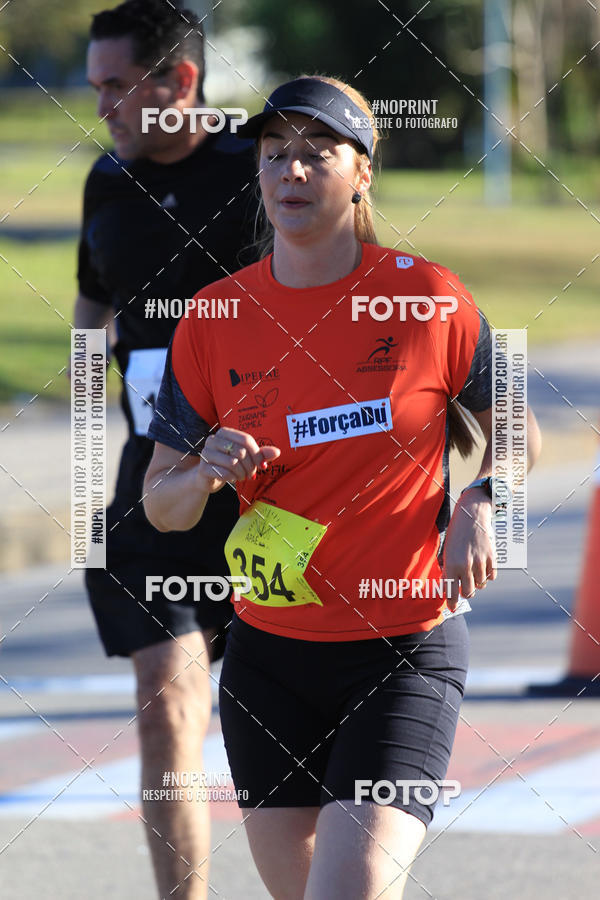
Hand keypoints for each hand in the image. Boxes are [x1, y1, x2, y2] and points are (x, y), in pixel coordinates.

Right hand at [196, 427, 279, 492]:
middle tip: (251, 474)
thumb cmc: (229, 464)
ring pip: (233, 463)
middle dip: (250, 466)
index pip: (246, 440)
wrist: (207, 477)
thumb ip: (261, 454)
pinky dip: (232, 478)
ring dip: (242, 473)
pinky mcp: (203, 468)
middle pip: (241, 452)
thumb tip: (277, 452)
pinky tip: (231, 478)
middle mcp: (213, 440)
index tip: (262, 465)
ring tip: (242, 476)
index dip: (257, 454)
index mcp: (225, 433)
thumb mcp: (246, 457)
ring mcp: (206, 453)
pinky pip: (224, 473)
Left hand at [442, 487, 496, 610]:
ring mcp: (480, 563)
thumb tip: (449, 587)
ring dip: (476, 582)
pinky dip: (487, 575)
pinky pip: (491, 577)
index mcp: (452, 564)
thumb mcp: (447, 551)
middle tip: (464, 587)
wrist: (471, 516)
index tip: (452, 608)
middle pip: (468, 592)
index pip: (451, 590)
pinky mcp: (492, 558)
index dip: (452, 602)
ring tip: (473, 572)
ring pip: (480, 585)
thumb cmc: (456, 534)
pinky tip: (482, 567)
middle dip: (466, 592)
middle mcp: (466, 566)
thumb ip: (449, 569)